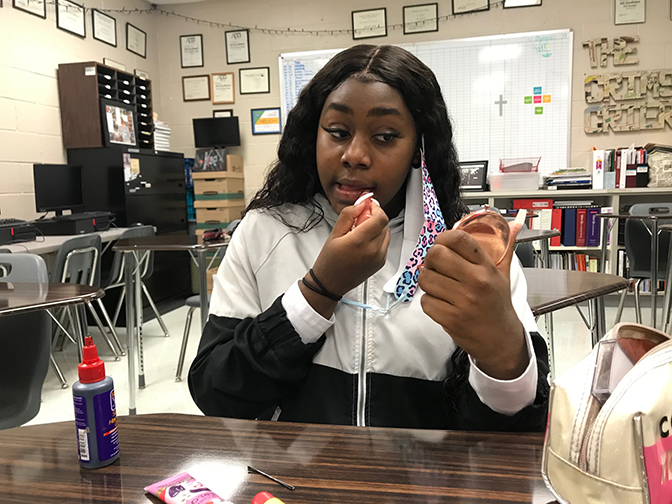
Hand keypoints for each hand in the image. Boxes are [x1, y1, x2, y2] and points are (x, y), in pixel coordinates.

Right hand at [312, 199, 389, 295]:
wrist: (330, 283)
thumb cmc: (329, 261)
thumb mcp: (334, 233)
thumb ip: (349, 215)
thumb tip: (361, 203)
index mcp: (360, 241)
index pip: (380, 218)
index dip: (375, 208)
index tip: (367, 207)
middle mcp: (373, 250)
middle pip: (384, 224)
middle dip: (374, 217)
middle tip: (359, 220)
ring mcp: (379, 258)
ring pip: (386, 233)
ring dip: (377, 228)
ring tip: (360, 232)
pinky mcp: (381, 263)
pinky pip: (385, 243)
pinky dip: (378, 238)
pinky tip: (364, 242)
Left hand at [418, 222, 526, 379]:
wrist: (501, 339)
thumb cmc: (498, 305)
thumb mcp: (503, 274)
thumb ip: (503, 248)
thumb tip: (515, 224)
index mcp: (486, 267)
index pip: (459, 239)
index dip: (444, 238)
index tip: (442, 244)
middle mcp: (476, 282)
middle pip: (436, 255)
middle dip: (431, 259)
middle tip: (436, 266)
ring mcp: (463, 301)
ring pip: (426, 278)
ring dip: (428, 281)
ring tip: (439, 285)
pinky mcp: (451, 318)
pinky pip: (426, 301)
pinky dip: (429, 301)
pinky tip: (441, 302)